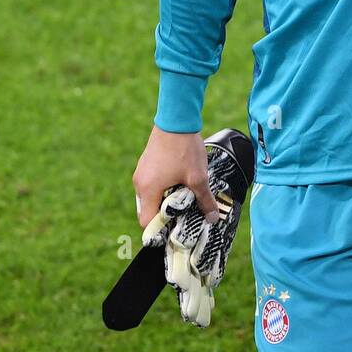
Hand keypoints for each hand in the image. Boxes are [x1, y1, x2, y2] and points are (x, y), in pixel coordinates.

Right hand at [139, 138, 248, 327]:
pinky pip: (152, 184)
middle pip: (148, 211)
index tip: (174, 234)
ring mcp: (142, 172)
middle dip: (165, 217)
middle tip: (183, 219)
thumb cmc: (184, 148)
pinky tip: (180, 183)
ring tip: (185, 201)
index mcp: (147, 190)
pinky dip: (164, 189)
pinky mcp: (147, 163)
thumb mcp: (198, 177)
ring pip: (151, 197)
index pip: (146, 223)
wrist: (176, 117)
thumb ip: (204, 200)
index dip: (159, 232)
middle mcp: (139, 183)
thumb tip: (213, 219)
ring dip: (166, 201)